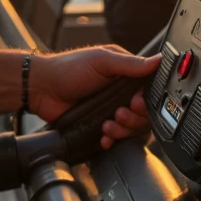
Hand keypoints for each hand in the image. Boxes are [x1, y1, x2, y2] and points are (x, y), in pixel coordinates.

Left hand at [29, 46, 160, 146]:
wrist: (42, 88)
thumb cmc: (68, 68)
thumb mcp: (101, 61)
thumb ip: (131, 64)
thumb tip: (159, 60)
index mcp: (125, 74)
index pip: (148, 91)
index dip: (146, 101)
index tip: (137, 103)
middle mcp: (120, 93)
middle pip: (143, 114)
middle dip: (134, 118)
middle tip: (120, 113)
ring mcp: (110, 110)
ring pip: (130, 128)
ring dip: (122, 129)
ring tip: (107, 124)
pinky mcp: (99, 124)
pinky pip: (114, 138)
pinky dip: (111, 139)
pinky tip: (104, 136)